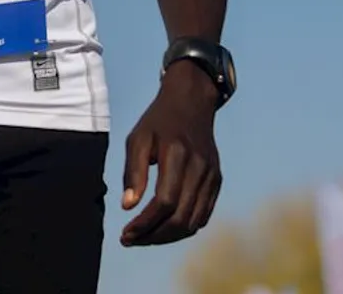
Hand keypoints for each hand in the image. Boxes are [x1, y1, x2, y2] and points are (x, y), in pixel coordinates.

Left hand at [118, 63, 222, 246]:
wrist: (191, 102)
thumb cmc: (158, 121)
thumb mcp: (138, 138)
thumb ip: (133, 172)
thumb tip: (128, 206)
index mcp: (178, 154)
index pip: (164, 202)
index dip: (145, 223)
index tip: (125, 234)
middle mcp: (200, 167)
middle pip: (180, 218)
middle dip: (154, 236)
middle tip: (131, 240)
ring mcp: (212, 176)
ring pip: (193, 222)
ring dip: (168, 237)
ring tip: (144, 237)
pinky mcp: (217, 181)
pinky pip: (203, 215)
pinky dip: (184, 227)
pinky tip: (163, 227)